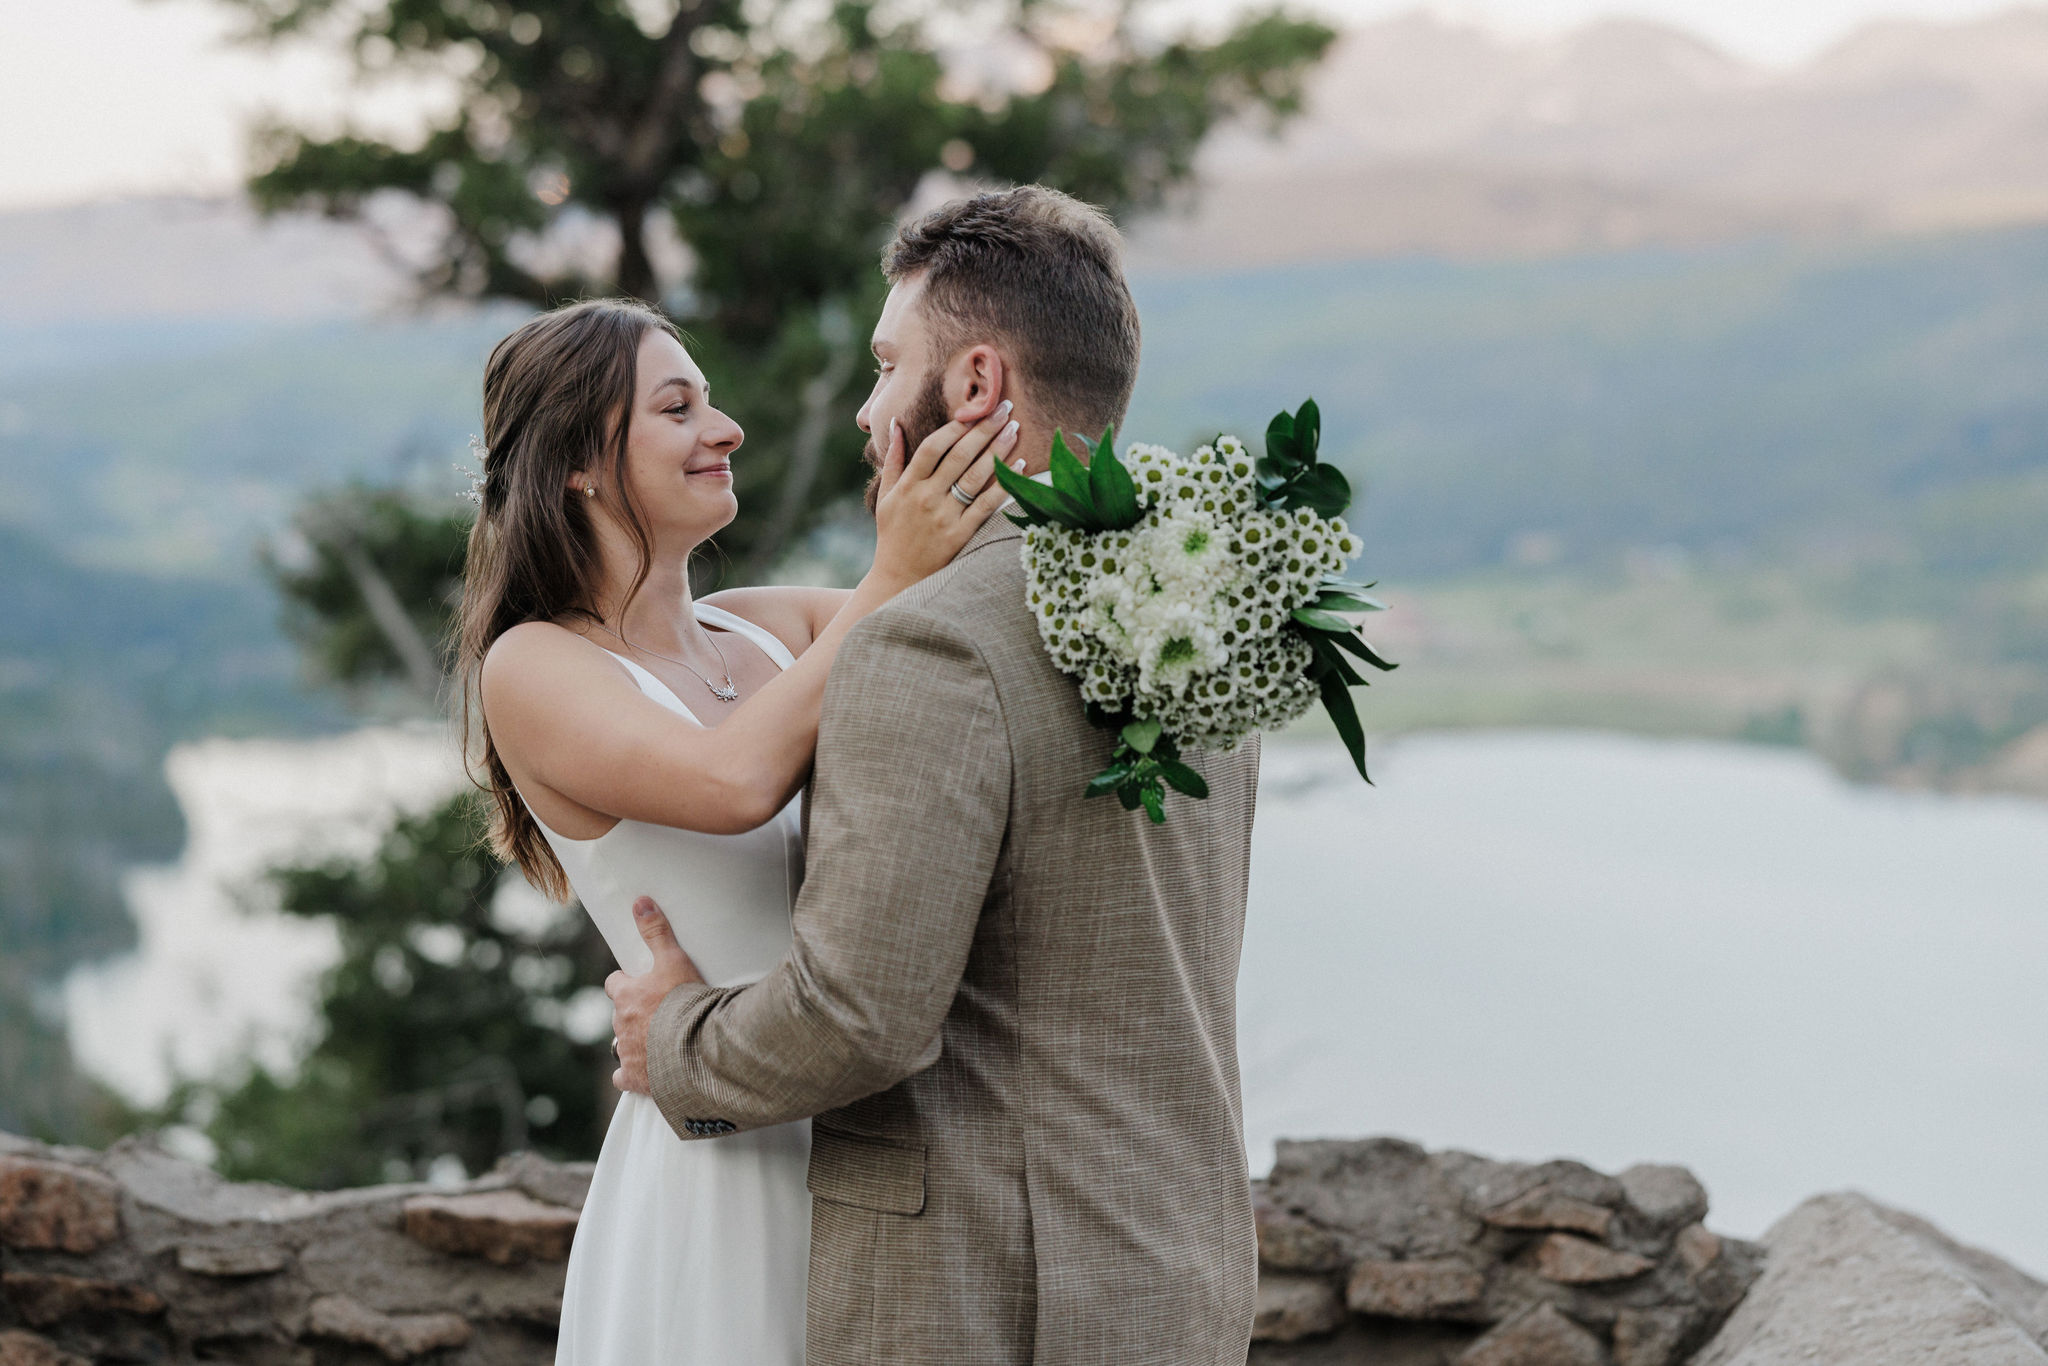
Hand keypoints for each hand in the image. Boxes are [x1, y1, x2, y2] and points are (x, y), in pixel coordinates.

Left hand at [604, 896, 704, 1095]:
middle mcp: (620, 1024)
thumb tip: (639, 901)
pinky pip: (622, 1077)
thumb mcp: (675, 959)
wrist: (697, 1047)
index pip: (614, 985)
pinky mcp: (634, 1077)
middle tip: (658, 1013)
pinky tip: (645, 1072)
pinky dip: (630, 1075)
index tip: (638, 984)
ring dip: (634, 1042)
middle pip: (620, 1015)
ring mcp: (626, 1052)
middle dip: (633, 1014)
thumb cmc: (686, 1001)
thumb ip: (657, 932)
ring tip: (658, 1041)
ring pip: (621, 1045)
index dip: (625, 983)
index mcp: (626, 996)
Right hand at [868, 402, 1021, 591]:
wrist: (897, 579)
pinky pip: (987, 506)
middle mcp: (926, 498)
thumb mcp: (885, 496)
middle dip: (985, 429)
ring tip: (1015, 429)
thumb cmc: (892, 534)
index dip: (955, 427)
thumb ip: (893, 459)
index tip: (974, 410)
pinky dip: (1005, 485)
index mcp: (908, 485)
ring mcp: (944, 518)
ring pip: (976, 477)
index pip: (933, 447)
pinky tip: (1020, 467)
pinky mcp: (960, 536)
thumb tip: (898, 423)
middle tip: (1005, 409)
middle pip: (960, 456)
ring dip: (999, 450)